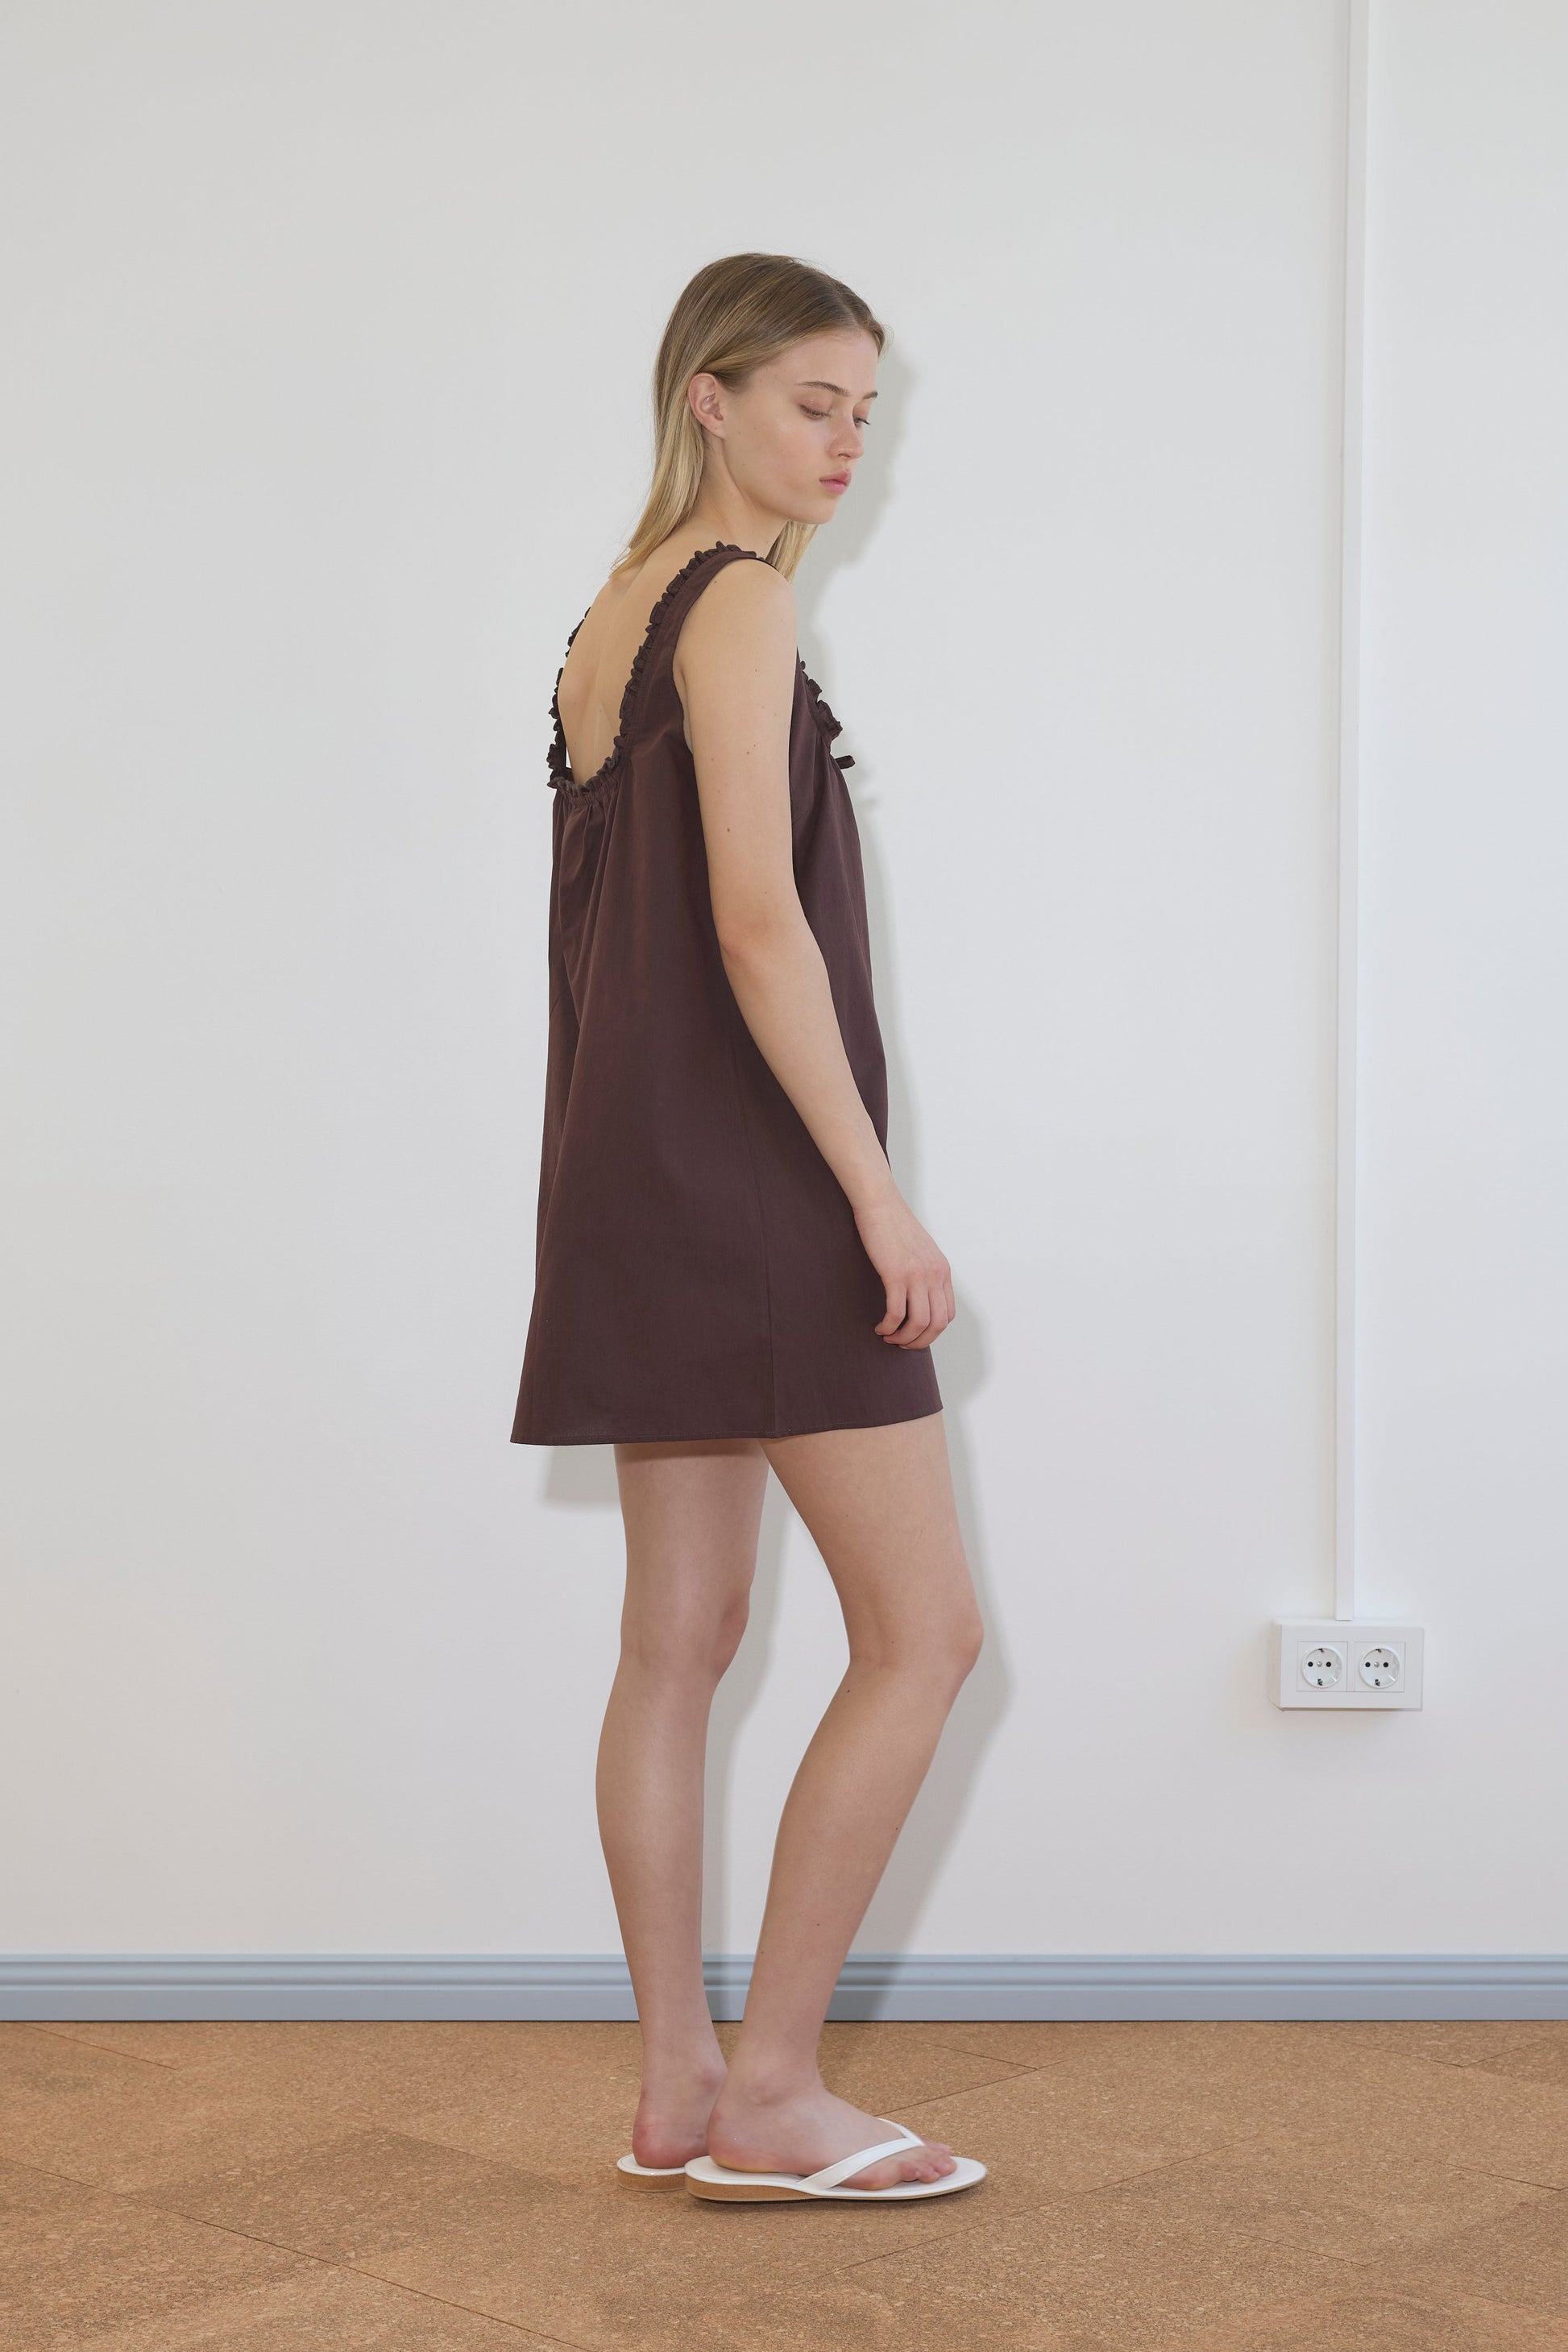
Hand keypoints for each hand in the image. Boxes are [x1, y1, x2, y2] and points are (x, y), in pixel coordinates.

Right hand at [852, 1185, 955, 1348]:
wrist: (881, 1205)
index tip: (915, 1334)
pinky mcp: (896, 1274)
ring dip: (903, 1338)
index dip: (932, 1332)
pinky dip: (889, 1327)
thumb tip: (919, 1296)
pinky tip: (880, 1327)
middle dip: (919, 1342)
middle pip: (937, 1324)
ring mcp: (917, 1275)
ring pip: (918, 1323)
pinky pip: (896, 1313)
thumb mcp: (922, 1251)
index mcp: (943, 1271)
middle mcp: (935, 1275)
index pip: (948, 1314)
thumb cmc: (895, 1226)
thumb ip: (926, 1272)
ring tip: (889, 1338)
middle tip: (902, 1344)